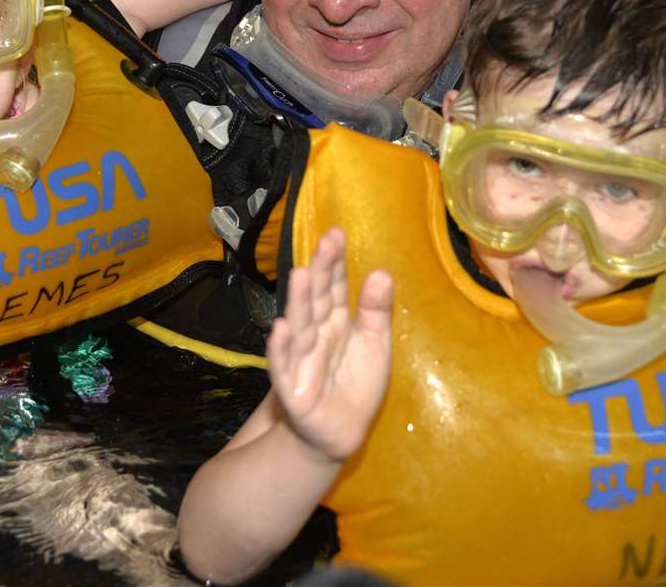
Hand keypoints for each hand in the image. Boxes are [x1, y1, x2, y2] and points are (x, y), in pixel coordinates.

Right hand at [267, 227, 393, 463]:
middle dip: (321, 272)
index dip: (335, 263)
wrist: (342, 431)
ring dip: (299, 301)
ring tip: (302, 275)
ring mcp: (301, 358)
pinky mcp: (292, 387)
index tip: (336, 233)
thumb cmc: (357, 383)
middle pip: (317, 299)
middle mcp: (315, 333)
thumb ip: (377, 311)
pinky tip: (282, 328)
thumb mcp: (375, 344)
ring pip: (300, 325)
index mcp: (335, 321)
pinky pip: (284, 366)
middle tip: (325, 242)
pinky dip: (282, 348)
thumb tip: (382, 272)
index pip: (334, 287)